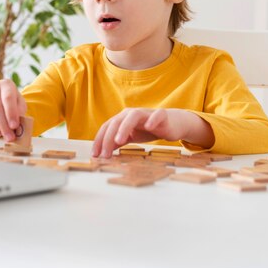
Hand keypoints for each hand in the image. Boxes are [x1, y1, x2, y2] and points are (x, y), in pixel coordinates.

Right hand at [0, 79, 26, 141]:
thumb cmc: (12, 103)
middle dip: (2, 124)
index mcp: (6, 85)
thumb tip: (16, 126)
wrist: (0, 98)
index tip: (14, 126)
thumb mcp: (20, 105)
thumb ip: (19, 113)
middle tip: (8, 136)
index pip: (8, 98)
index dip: (11, 113)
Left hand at [91, 108, 212, 157]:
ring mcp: (146, 113)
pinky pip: (156, 115)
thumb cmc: (148, 130)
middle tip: (105, 155)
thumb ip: (117, 141)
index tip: (95, 155)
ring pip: (132, 116)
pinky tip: (149, 127)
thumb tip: (103, 151)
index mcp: (122, 118)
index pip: (106, 127)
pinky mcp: (161, 115)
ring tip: (119, 141)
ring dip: (124, 127)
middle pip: (116, 122)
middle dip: (108, 139)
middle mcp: (131, 114)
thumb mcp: (130, 136)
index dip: (99, 140)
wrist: (171, 123)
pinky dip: (152, 120)